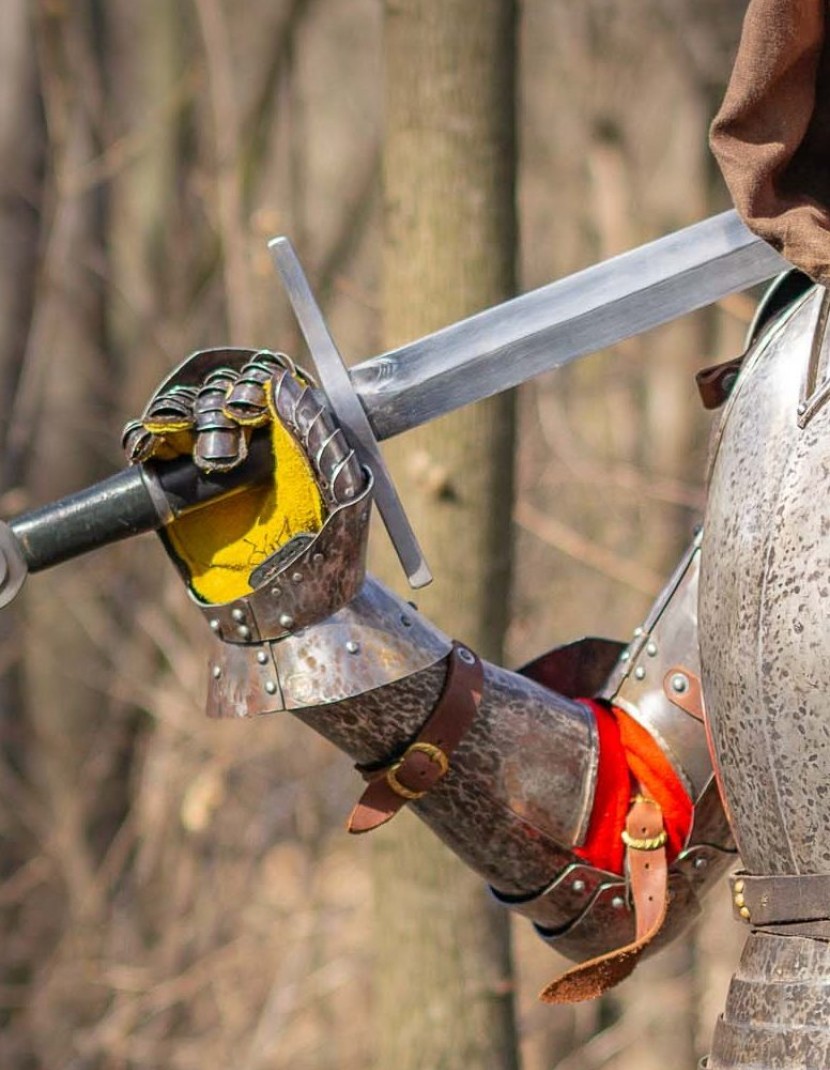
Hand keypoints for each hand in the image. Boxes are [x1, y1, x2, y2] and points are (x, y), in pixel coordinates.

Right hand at [122, 348, 370, 631]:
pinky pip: (149, 443)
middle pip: (218, 389)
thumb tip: (284, 383)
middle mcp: (249, 438)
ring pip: (182, 408)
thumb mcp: (344, 494)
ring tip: (204, 461)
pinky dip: (144, 436)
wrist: (286, 616)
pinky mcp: (173, 484)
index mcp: (293, 431)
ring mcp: (206, 458)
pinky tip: (150, 449)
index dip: (253, 385)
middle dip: (219, 410)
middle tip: (227, 454)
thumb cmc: (330, 557)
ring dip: (182, 418)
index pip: (263, 380)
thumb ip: (322, 435)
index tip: (252, 409)